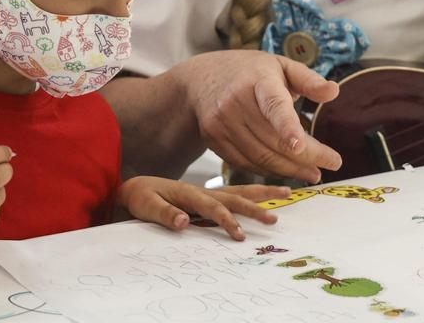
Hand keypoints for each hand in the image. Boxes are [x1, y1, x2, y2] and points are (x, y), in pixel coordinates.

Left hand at [117, 176, 288, 240]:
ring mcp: (208, 192)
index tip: (240, 235)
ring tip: (287, 193)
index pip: (212, 207)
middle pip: (234, 196)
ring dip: (262, 193)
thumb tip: (183, 222)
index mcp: (189, 193)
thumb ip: (164, 214)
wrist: (136, 188)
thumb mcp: (145, 205)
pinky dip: (253, 195)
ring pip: (240, 191)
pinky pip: (234, 195)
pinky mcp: (208, 197)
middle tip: (275, 218)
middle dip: (255, 206)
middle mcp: (203, 190)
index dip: (226, 220)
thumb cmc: (141, 197)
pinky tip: (268, 198)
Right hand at [178, 51, 341, 182]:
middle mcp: (235, 101)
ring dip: (290, 169)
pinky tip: (286, 170)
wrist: (201, 79)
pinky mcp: (213, 138)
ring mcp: (221, 122)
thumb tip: (334, 91)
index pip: (273, 105)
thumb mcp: (279, 65)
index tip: (301, 145)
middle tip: (331, 164)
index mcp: (257, 80)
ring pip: (261, 156)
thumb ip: (308, 79)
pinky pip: (245, 162)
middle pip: (273, 139)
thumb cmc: (249, 71)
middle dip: (306, 157)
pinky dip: (268, 171)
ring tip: (313, 172)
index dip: (286, 126)